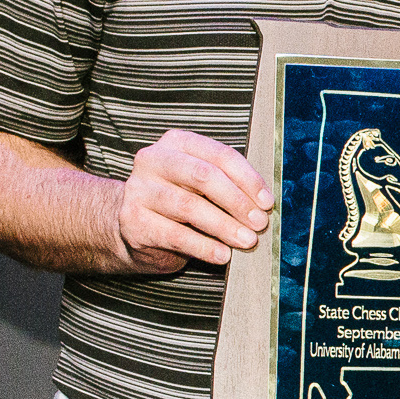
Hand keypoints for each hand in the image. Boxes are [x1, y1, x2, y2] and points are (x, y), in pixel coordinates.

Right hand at [111, 129, 268, 272]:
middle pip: (204, 176)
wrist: (133, 224)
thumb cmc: (178, 200)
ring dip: (225, 226)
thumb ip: (227, 184)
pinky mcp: (133, 220)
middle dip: (237, 202)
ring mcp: (139, 189)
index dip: (248, 179)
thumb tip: (263, 204)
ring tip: (247, 241)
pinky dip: (204, 247)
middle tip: (259, 223)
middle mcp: (154, 160)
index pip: (219, 155)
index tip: (267, 202)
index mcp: (176, 143)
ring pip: (190, 206)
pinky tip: (223, 255)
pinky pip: (176, 235)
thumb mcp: (200, 184)